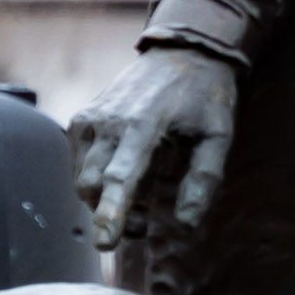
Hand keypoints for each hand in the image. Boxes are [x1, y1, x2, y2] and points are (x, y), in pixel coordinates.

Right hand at [71, 44, 240, 263]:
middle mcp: (110, 122)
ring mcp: (92, 118)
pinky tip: (122, 175)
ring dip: (103, 201)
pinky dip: (94, 180)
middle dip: (111, 215)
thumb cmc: (203, 96)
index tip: (105, 241)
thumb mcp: (217, 135)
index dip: (111, 212)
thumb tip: (186, 224)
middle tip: (141, 225)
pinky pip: (77, 163)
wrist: (179, 53)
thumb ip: (203, 178)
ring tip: (137, 202)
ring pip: (82, 178)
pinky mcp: (82, 118)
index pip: (121, 177)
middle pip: (93, 185)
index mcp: (145, 125)